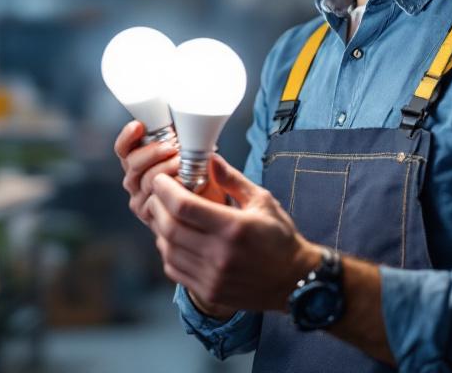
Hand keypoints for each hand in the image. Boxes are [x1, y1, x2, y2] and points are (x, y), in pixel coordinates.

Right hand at [114, 121, 223, 224]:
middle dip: (152, 152)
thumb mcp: (187, 152)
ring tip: (183, 162)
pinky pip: (156, 200)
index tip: (139, 125)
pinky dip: (170, 188)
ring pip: (146, 180)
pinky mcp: (151, 216)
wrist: (211, 207)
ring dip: (165, 168)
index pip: (123, 148)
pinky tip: (184, 182)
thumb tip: (184, 122)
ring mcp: (140, 200)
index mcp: (137, 161)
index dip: (128, 136)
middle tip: (173, 146)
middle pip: (132, 163)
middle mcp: (134, 181)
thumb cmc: (200, 176)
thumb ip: (180, 139)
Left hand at [147, 154, 319, 313]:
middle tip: (158, 195)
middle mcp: (220, 255)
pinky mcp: (209, 292)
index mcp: (234, 228)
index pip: (184, 206)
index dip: (165, 190)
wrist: (294, 281)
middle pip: (170, 227)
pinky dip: (168, 251)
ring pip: (168, 249)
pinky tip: (174, 239)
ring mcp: (212, 277)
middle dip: (157, 206)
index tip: (161, 180)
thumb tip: (209, 159)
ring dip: (160, 228)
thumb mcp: (262, 201)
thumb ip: (232, 180)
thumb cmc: (280, 237)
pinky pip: (174, 269)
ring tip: (165, 215)